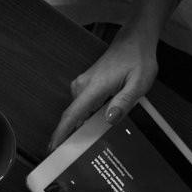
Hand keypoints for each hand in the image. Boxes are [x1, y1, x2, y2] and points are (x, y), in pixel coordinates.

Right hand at [51, 28, 157, 149]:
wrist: (134, 39)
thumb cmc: (138, 59)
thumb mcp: (138, 83)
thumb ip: (124, 102)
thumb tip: (109, 119)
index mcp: (93, 88)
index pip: (72, 114)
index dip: (61, 133)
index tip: (53, 148)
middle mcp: (82, 86)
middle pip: (73, 116)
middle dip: (74, 134)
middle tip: (82, 151)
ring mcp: (82, 84)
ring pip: (79, 111)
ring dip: (85, 123)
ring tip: (97, 135)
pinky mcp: (85, 84)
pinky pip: (82, 104)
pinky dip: (88, 115)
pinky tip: (100, 119)